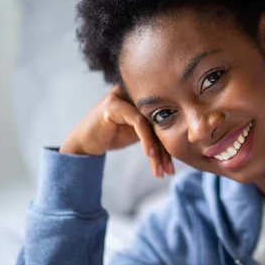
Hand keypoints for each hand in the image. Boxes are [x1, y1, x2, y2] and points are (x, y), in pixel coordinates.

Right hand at [59, 84, 173, 176]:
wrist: (83, 142)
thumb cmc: (111, 136)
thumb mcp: (138, 133)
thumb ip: (156, 131)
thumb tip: (182, 142)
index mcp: (145, 98)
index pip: (164, 121)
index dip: (169, 145)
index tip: (172, 168)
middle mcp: (135, 93)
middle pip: (159, 122)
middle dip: (165, 151)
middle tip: (169, 171)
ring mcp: (124, 96)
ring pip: (151, 123)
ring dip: (157, 150)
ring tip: (160, 170)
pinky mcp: (114, 104)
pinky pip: (138, 121)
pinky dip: (146, 139)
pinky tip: (149, 155)